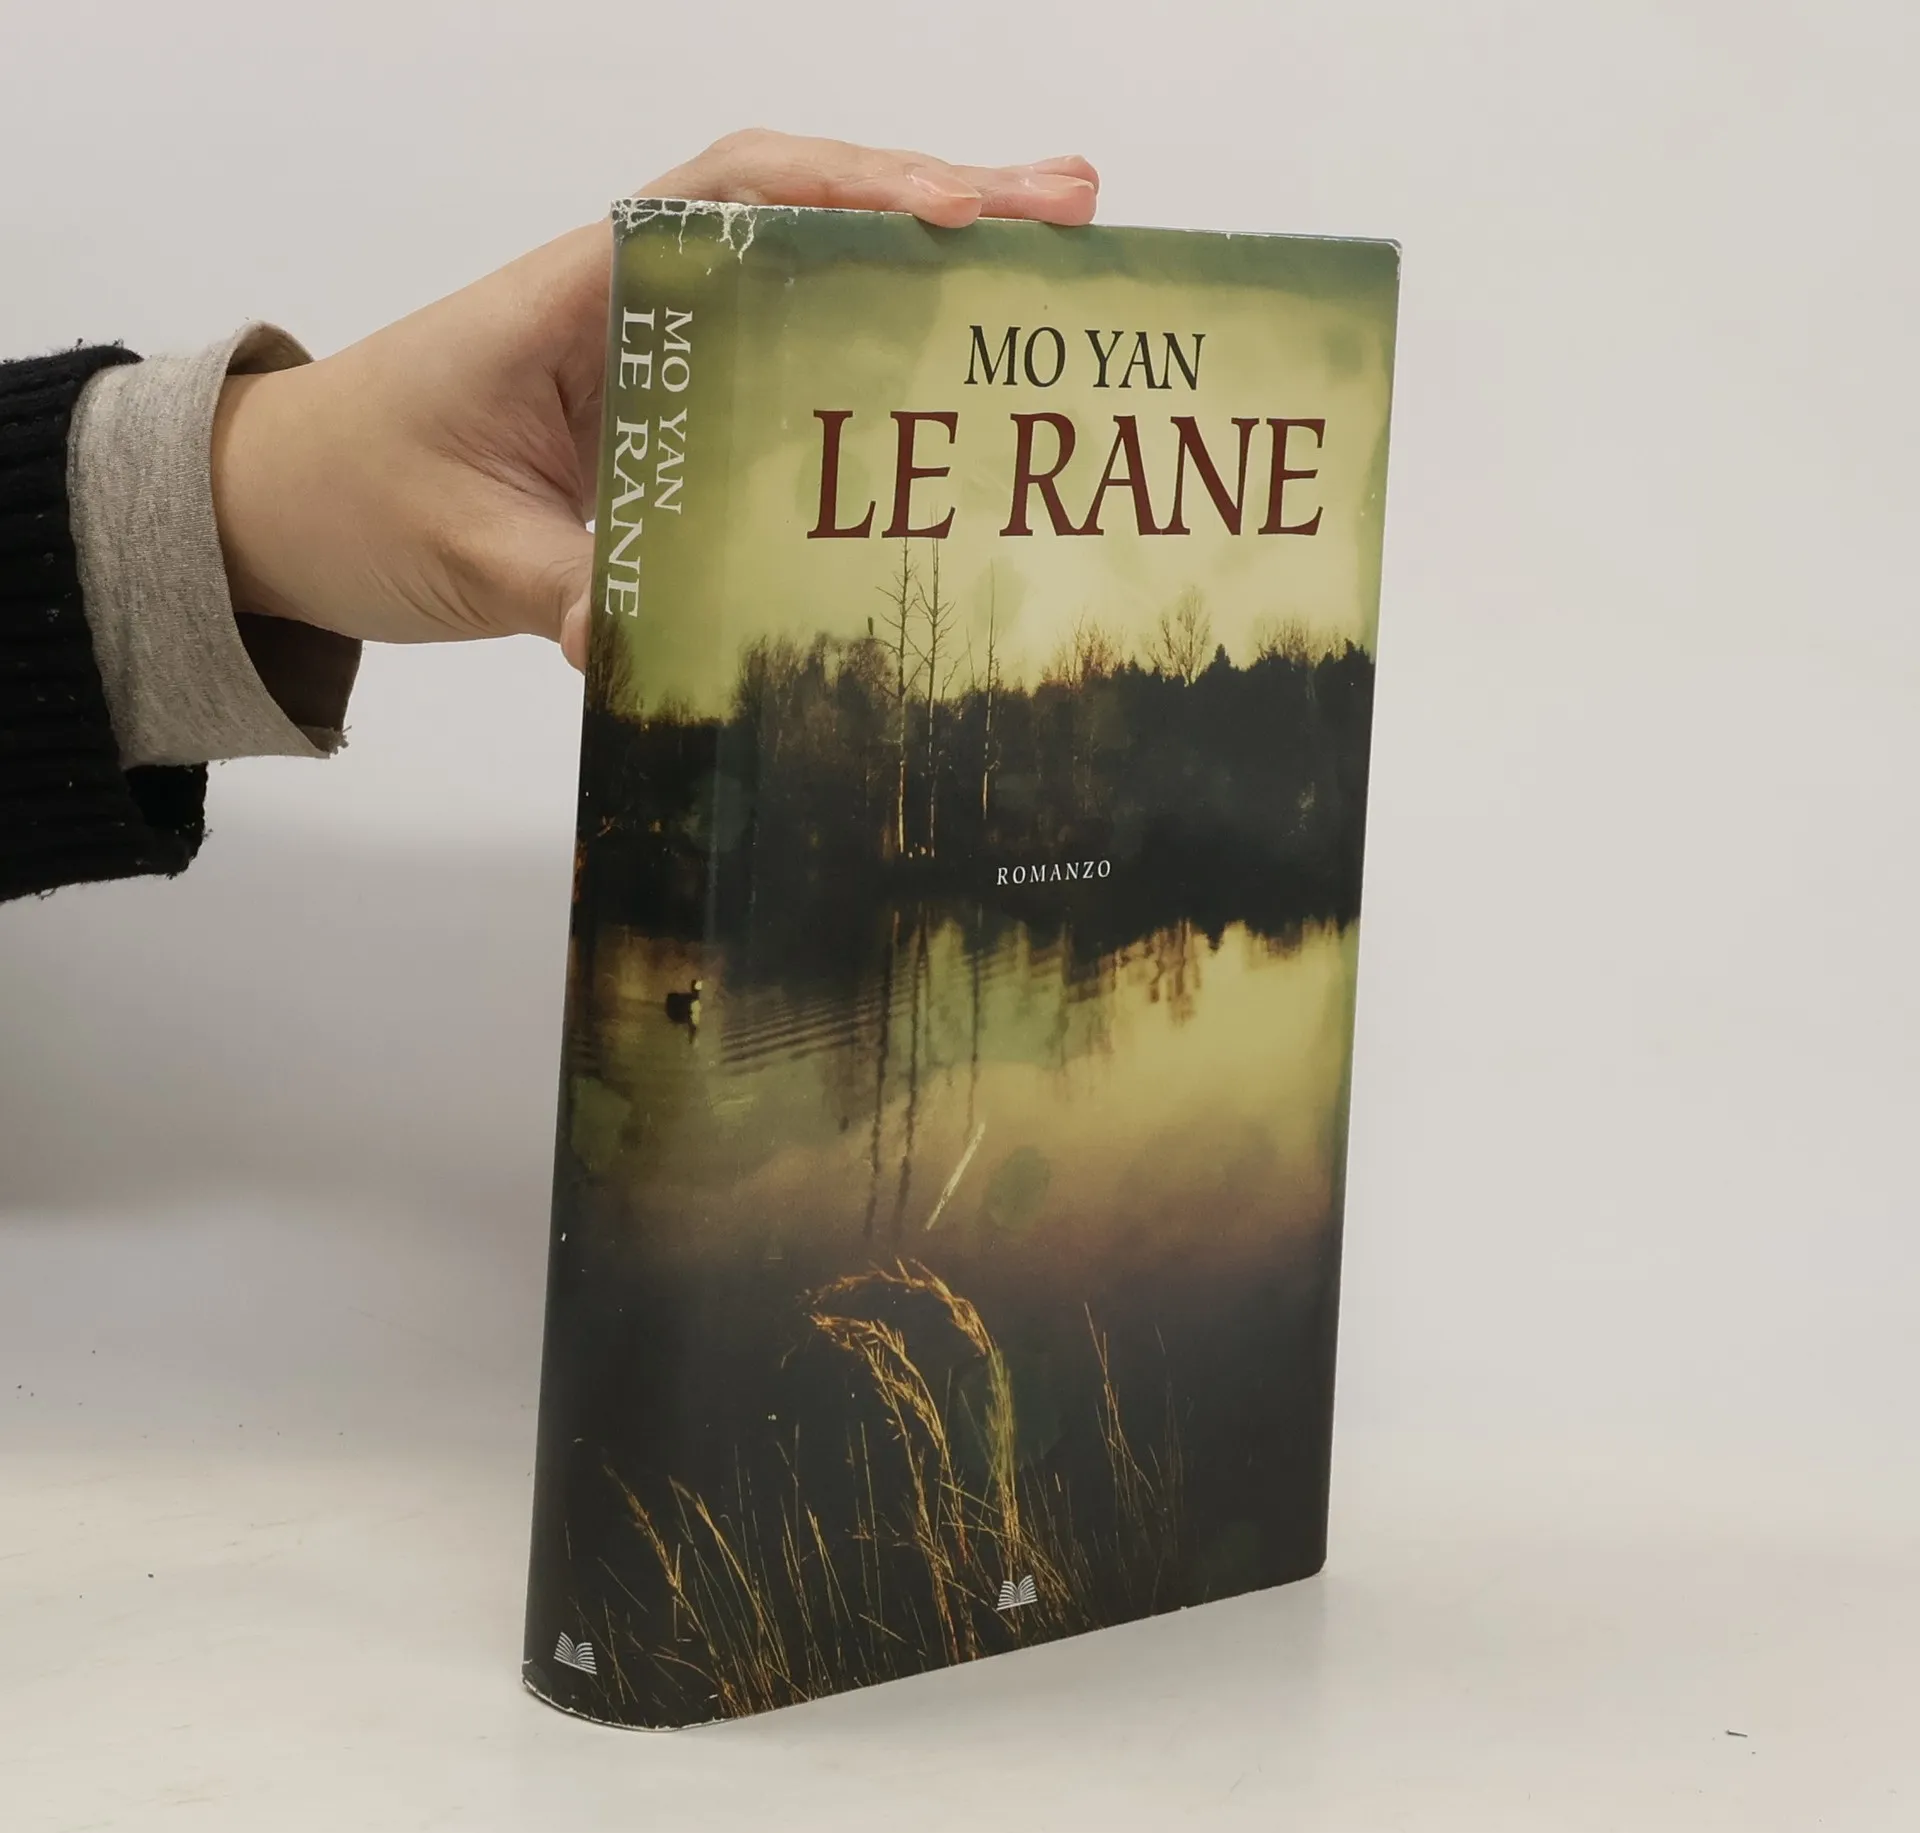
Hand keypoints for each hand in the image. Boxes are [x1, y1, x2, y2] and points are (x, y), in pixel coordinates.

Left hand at [211, 131, 1099, 668]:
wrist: (286, 512)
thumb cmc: (355, 496)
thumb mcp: (460, 548)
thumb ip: (560, 587)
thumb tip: (642, 644)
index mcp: (581, 290)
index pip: (737, 200)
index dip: (857, 192)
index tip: (965, 212)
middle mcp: (634, 301)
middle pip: (805, 219)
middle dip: (943, 206)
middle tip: (1076, 215)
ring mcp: (659, 357)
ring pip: (807, 289)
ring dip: (925, 278)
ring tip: (1047, 281)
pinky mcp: (668, 422)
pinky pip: (783, 377)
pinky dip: (870, 371)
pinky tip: (948, 400)